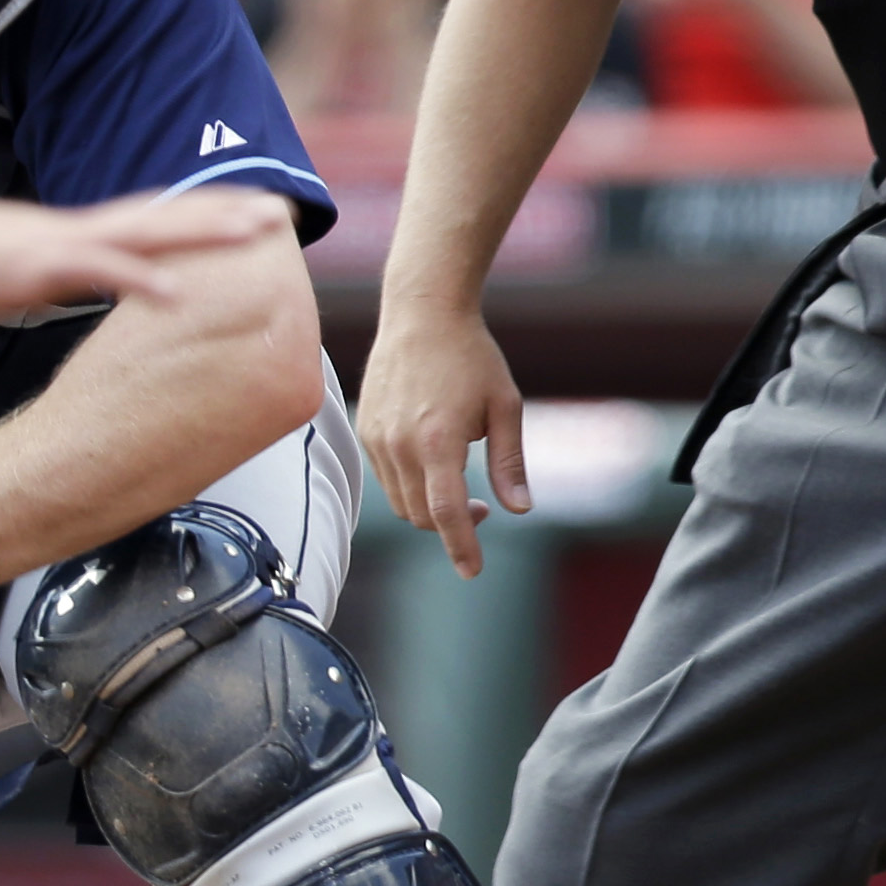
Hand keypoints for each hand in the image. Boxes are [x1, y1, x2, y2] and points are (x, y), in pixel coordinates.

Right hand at [0, 179, 294, 324]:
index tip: (238, 214)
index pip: (140, 218)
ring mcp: (54, 244)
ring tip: (255, 235)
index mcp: (61, 235)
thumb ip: (34, 277)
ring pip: (145, 232)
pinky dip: (139, 281)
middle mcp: (68, 230)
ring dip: (203, 232)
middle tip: (279, 214)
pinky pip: (95, 272)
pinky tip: (178, 291)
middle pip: (160, 216)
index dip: (191, 216)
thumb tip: (50, 287)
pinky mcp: (32, 267)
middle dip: (220, 214)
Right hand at [357, 298, 525, 577]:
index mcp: (437, 440)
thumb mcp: (505, 406)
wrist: (422, 314)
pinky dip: (410, 485)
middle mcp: (399, 444)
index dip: (460, 547)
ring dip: (429, 507)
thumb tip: (520, 509)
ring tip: (460, 483)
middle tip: (484, 508)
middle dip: (451, 525)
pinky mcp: (366, 428)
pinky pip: (386, 477)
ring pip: (400, 500)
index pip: (445, 512)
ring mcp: (377, 437)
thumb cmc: (471, 357)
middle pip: (420, 515)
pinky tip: (432, 458)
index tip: (471, 571)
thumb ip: (510, 462)